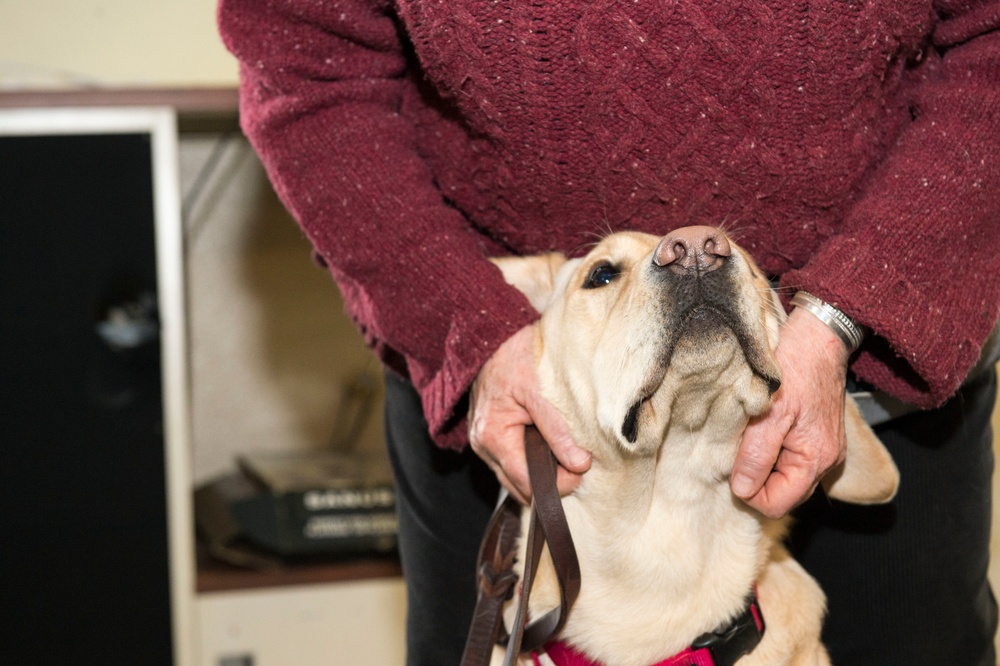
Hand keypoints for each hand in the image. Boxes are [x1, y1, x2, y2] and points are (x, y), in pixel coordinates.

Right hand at [468, 324, 591, 503]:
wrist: (490, 335)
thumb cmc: (513, 357)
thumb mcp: (539, 392)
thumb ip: (558, 431)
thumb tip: (579, 464)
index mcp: (493, 436)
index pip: (527, 481)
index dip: (558, 483)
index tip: (582, 469)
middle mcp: (482, 445)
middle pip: (518, 486)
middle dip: (549, 482)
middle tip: (576, 465)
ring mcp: (482, 442)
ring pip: (514, 476)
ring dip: (540, 472)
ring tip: (563, 455)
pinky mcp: (488, 435)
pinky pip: (510, 460)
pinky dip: (530, 460)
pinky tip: (547, 447)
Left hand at [730, 308, 850, 517]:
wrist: (819, 334)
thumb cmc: (795, 366)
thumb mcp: (770, 412)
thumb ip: (756, 455)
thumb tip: (742, 489)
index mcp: (816, 458)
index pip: (777, 504)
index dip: (749, 493)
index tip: (730, 467)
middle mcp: (825, 459)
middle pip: (782, 494)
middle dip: (754, 480)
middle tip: (735, 451)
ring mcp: (822, 447)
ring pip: (783, 476)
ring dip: (760, 464)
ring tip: (746, 437)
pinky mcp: (814, 434)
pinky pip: (788, 458)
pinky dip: (769, 451)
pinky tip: (757, 430)